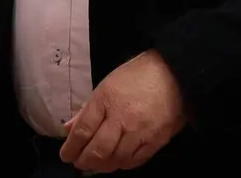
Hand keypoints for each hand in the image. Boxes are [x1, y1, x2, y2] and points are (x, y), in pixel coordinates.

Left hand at [59, 50, 186, 173]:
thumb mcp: (107, 85)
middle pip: (98, 149)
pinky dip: (122, 164)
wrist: (174, 73)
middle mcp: (122, 118)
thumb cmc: (137, 75)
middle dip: (84, 161)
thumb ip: (88, 109)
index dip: (71, 147)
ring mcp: (140, 131)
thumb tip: (70, 128)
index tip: (66, 154)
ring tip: (96, 166)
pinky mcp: (156, 140)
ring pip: (116, 159)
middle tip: (79, 164)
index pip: (83, 130)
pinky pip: (135, 160)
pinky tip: (116, 162)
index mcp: (106, 99)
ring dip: (102, 166)